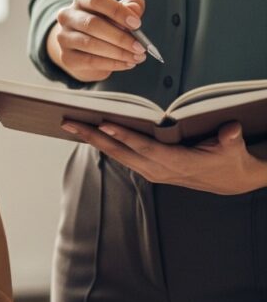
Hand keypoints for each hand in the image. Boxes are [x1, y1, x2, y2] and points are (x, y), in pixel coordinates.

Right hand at [49, 0, 147, 81]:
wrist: (84, 50)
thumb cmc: (104, 25)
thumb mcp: (118, 12)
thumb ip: (129, 7)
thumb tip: (134, 10)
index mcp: (81, 0)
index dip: (117, 11)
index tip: (136, 23)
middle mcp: (67, 16)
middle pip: (92, 24)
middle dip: (120, 37)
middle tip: (140, 46)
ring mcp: (64, 37)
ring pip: (90, 44)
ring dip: (118, 52)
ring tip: (137, 57)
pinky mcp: (67, 57)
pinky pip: (91, 61)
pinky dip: (113, 63)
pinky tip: (127, 63)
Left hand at [62, 119, 264, 194]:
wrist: (231, 179)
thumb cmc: (230, 160)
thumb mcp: (234, 149)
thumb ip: (229, 139)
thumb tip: (230, 130)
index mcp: (176, 162)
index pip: (144, 148)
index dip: (124, 136)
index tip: (103, 123)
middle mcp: (159, 169)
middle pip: (120, 152)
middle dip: (92, 137)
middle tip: (69, 122)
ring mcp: (152, 171)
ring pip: (117, 155)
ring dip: (93, 140)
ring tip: (71, 125)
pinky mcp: (150, 169)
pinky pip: (122, 156)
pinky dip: (104, 145)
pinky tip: (90, 135)